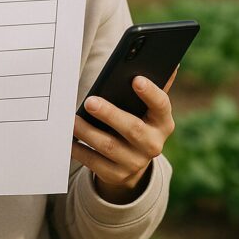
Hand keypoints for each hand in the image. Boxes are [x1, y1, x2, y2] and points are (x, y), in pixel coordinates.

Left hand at [71, 66, 177, 203]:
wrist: (132, 162)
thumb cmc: (138, 122)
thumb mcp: (147, 109)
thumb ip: (153, 87)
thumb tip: (170, 64)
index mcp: (163, 123)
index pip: (162, 105)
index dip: (150, 93)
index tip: (136, 79)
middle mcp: (153, 144)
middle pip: (133, 129)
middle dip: (110, 114)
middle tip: (90, 101)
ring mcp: (135, 162)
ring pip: (109, 146)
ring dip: (88, 132)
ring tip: (72, 119)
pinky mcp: (116, 175)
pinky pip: (94, 162)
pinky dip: (79, 150)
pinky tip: (68, 138)